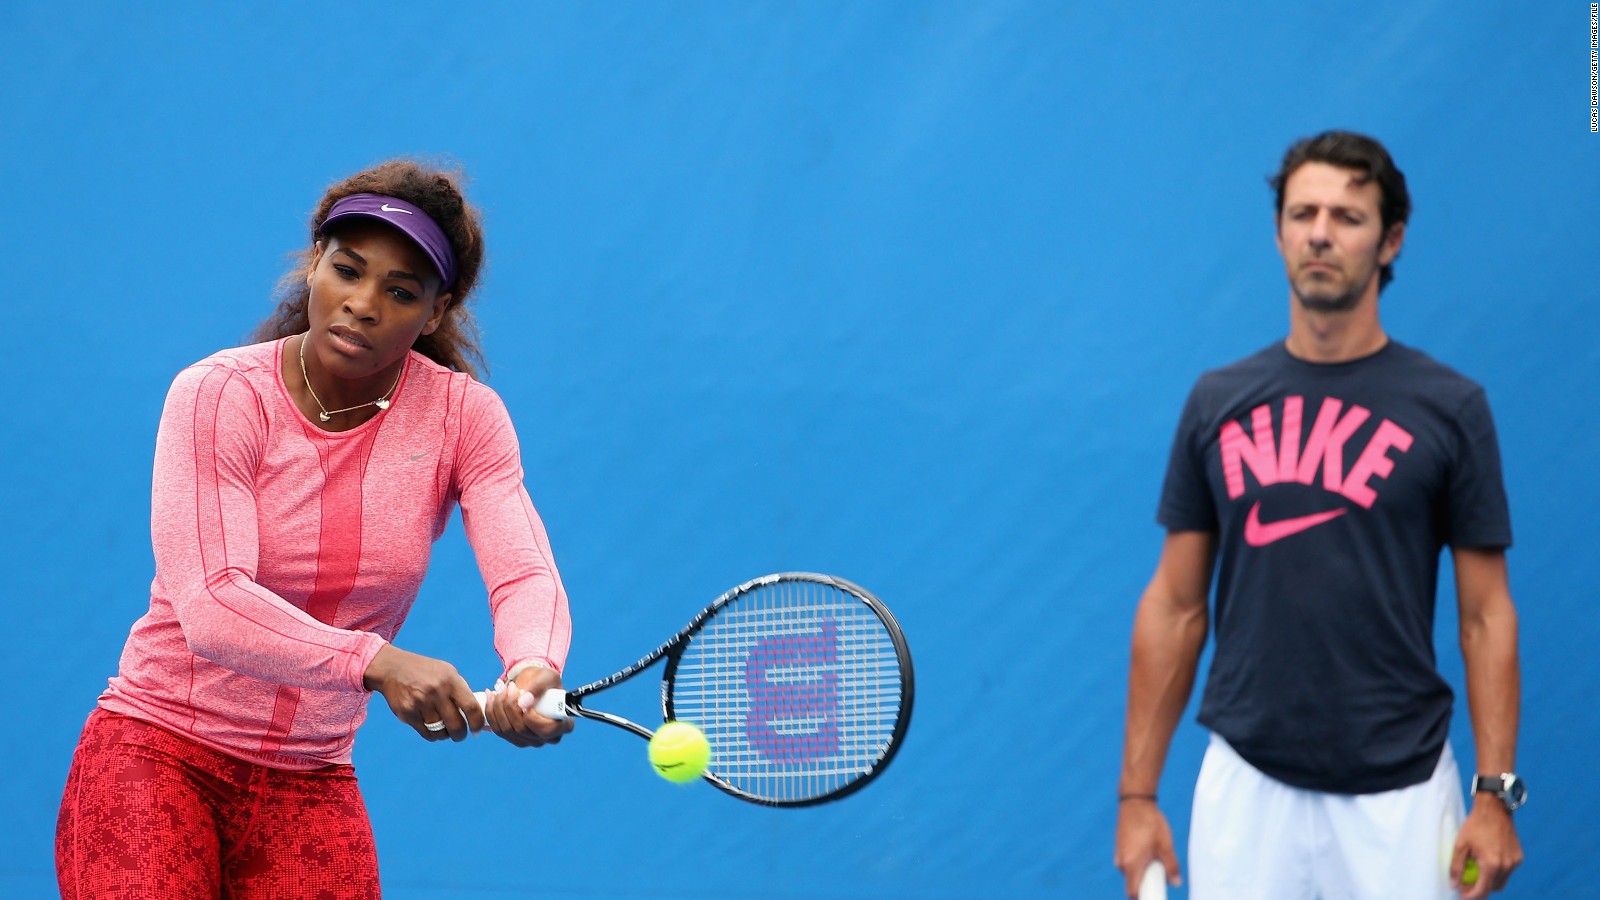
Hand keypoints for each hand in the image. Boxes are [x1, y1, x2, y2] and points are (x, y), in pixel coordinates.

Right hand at [364, 644, 484, 741]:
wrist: (394, 669)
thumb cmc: (427, 672)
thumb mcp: (448, 673)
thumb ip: (461, 691)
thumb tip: (476, 714)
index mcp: (450, 681)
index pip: (471, 707)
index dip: (478, 723)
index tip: (477, 729)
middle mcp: (436, 692)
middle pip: (456, 725)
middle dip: (461, 735)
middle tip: (460, 734)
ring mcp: (420, 703)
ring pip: (440, 732)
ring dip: (445, 734)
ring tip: (445, 729)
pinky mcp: (407, 713)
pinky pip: (426, 733)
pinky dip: (432, 735)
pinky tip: (433, 728)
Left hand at [483, 665, 574, 747]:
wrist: (533, 683)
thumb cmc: (545, 680)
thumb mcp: (546, 677)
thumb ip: (538, 687)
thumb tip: (523, 702)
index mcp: (563, 725)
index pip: (547, 731)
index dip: (533, 719)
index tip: (525, 701)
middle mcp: (548, 737)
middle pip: (522, 730)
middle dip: (510, 707)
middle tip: (509, 687)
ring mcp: (530, 740)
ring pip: (507, 730)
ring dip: (498, 708)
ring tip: (499, 689)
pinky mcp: (514, 738)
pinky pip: (498, 730)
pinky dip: (491, 713)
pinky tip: (491, 698)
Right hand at [1114, 798, 1180, 897]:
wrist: (1135, 801)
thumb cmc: (1151, 822)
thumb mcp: (1165, 845)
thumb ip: (1171, 866)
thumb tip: (1176, 882)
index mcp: (1132, 864)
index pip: (1133, 892)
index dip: (1144, 896)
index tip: (1156, 893)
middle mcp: (1121, 862)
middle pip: (1133, 882)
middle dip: (1147, 880)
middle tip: (1160, 868)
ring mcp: (1119, 853)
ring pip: (1132, 870)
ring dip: (1143, 868)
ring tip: (1155, 852)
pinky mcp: (1119, 846)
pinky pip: (1128, 861)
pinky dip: (1138, 860)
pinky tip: (1148, 846)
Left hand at [1452, 800, 1521, 897]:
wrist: (1494, 809)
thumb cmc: (1475, 825)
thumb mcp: (1460, 845)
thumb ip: (1456, 867)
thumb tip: (1454, 885)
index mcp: (1492, 864)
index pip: (1483, 890)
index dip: (1471, 895)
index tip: (1462, 895)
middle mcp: (1506, 866)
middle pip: (1493, 888)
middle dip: (1480, 890)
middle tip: (1466, 884)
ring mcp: (1515, 862)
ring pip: (1502, 881)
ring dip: (1489, 882)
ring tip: (1475, 873)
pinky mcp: (1519, 857)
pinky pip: (1508, 871)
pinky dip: (1497, 872)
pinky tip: (1487, 863)